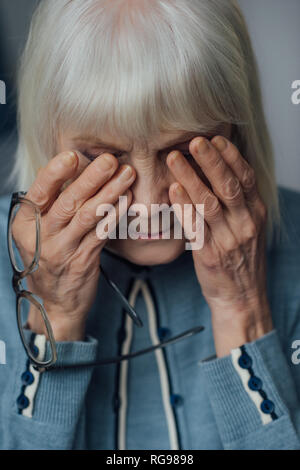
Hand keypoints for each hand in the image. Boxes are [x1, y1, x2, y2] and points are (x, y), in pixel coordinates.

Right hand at [12, 150, 135, 340]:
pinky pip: (102, 234)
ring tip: (127, 175)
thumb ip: (51, 203)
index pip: (39, 192)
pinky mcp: (83, 261)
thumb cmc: (48, 257)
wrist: (54, 302)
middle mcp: (41, 237)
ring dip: (110, 193)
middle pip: (68, 202)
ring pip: (88, 216)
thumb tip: (69, 166)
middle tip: (111, 160)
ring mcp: (63, 251)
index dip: (56, 173)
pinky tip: (127, 201)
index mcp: (26, 223)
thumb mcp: (38, 231)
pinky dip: (115, 215)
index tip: (74, 155)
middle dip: (92, 178)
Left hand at [167, 135, 272, 356]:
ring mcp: (228, 240)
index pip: (246, 178)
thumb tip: (215, 172)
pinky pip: (196, 227)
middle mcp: (245, 224)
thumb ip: (236, 203)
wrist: (242, 298)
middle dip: (211, 161)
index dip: (231, 157)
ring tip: (174, 159)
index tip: (215, 138)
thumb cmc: (240, 259)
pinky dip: (184, 207)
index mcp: (255, 213)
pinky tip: (173, 190)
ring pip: (210, 204)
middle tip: (194, 140)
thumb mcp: (247, 227)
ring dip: (191, 178)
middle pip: (229, 186)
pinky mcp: (210, 256)